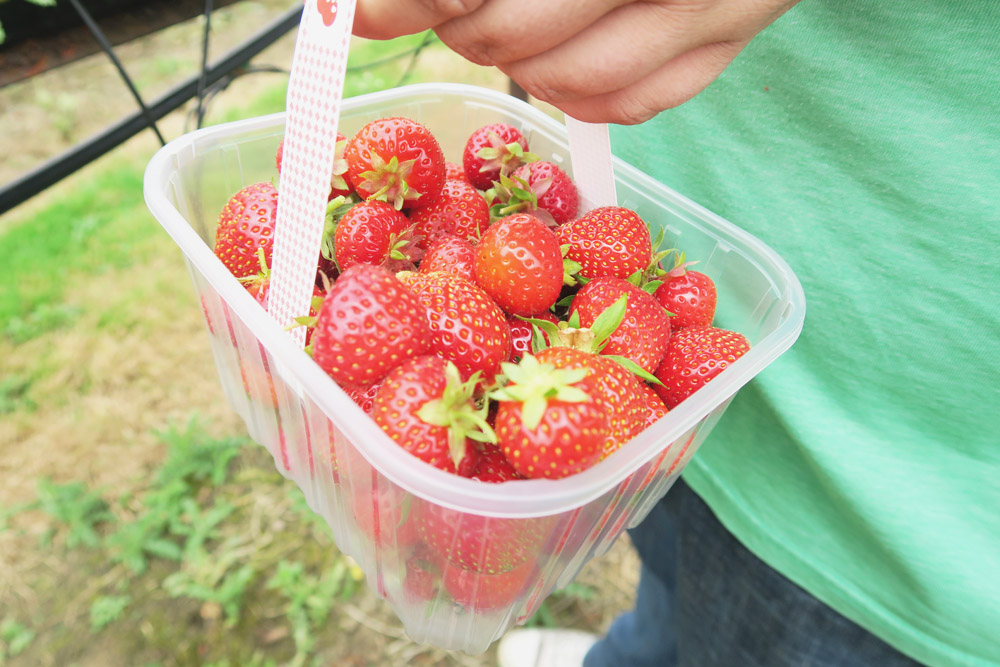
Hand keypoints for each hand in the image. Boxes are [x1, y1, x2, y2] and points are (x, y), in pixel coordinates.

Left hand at [353, 0, 798, 123]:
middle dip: (457, 27)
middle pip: (513, 34)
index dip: (416, 2)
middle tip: (442, 6)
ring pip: (566, 81)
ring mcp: (711, 13)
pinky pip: (625, 104)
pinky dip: (572, 89)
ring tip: (500, 24)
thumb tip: (370, 4)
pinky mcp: (724, 49)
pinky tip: (558, 53)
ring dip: (512, 61)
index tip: (363, 11)